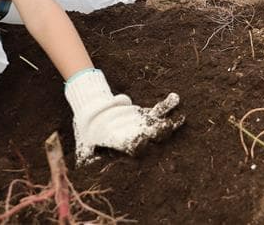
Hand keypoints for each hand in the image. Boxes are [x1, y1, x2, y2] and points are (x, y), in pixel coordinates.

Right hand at [65, 69, 183, 165]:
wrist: (94, 118)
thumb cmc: (88, 135)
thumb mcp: (84, 145)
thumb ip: (87, 155)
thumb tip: (85, 165)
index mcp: (122, 146)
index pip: (133, 148)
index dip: (138, 145)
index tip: (140, 140)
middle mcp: (137, 139)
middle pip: (152, 139)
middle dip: (159, 134)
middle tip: (164, 128)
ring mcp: (144, 128)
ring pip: (159, 127)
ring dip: (169, 123)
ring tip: (180, 117)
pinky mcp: (146, 117)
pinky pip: (159, 111)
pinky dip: (167, 106)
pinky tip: (175, 98)